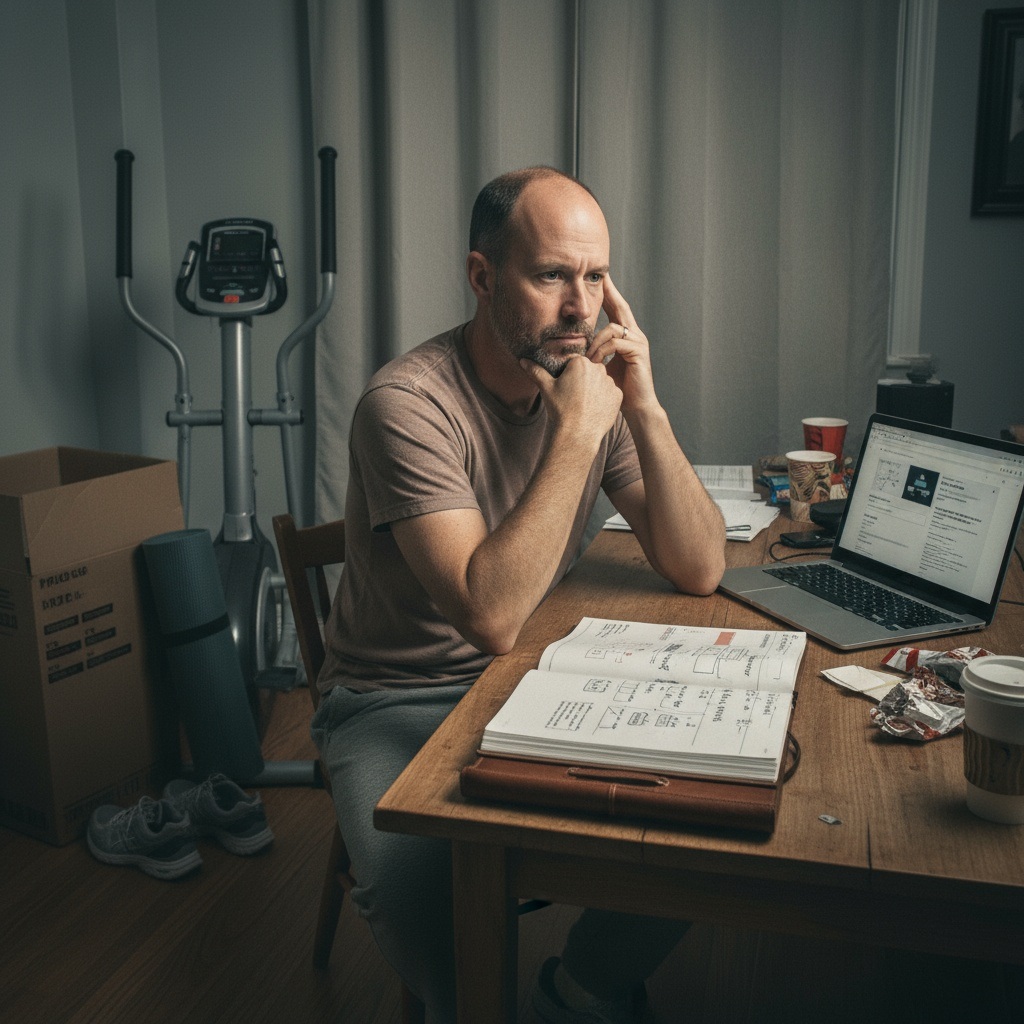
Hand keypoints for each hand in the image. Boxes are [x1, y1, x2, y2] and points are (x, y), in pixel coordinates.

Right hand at [519, 354, 621, 445]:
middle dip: (583, 382)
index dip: (569, 377)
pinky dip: (604, 400)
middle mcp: (599, 368)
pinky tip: (594, 410)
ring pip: (601, 383)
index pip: (575, 364)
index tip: (566, 389)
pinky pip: (610, 394)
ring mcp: (610, 382)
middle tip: (574, 398)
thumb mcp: (546, 388)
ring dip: (594, 390)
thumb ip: (536, 371)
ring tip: (584, 406)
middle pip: (590, 371)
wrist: (577, 434)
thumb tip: (522, 361)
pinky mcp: (618, 396)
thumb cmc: (560, 410)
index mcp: (581, 363)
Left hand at [588, 276, 657, 413]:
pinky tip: (596, 362)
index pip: (617, 310)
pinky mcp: (639, 353)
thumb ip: (593, 353)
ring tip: (588, 357)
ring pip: (613, 328)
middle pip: (621, 308)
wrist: (637, 407)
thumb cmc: (618, 389)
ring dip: (596, 341)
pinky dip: (602, 350)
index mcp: (627, 336)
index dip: (609, 294)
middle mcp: (635, 336)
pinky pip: (616, 343)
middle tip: (600, 278)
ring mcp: (639, 343)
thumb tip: (574, 346)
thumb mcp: (602, 366)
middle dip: (610, 293)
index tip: (599, 280)